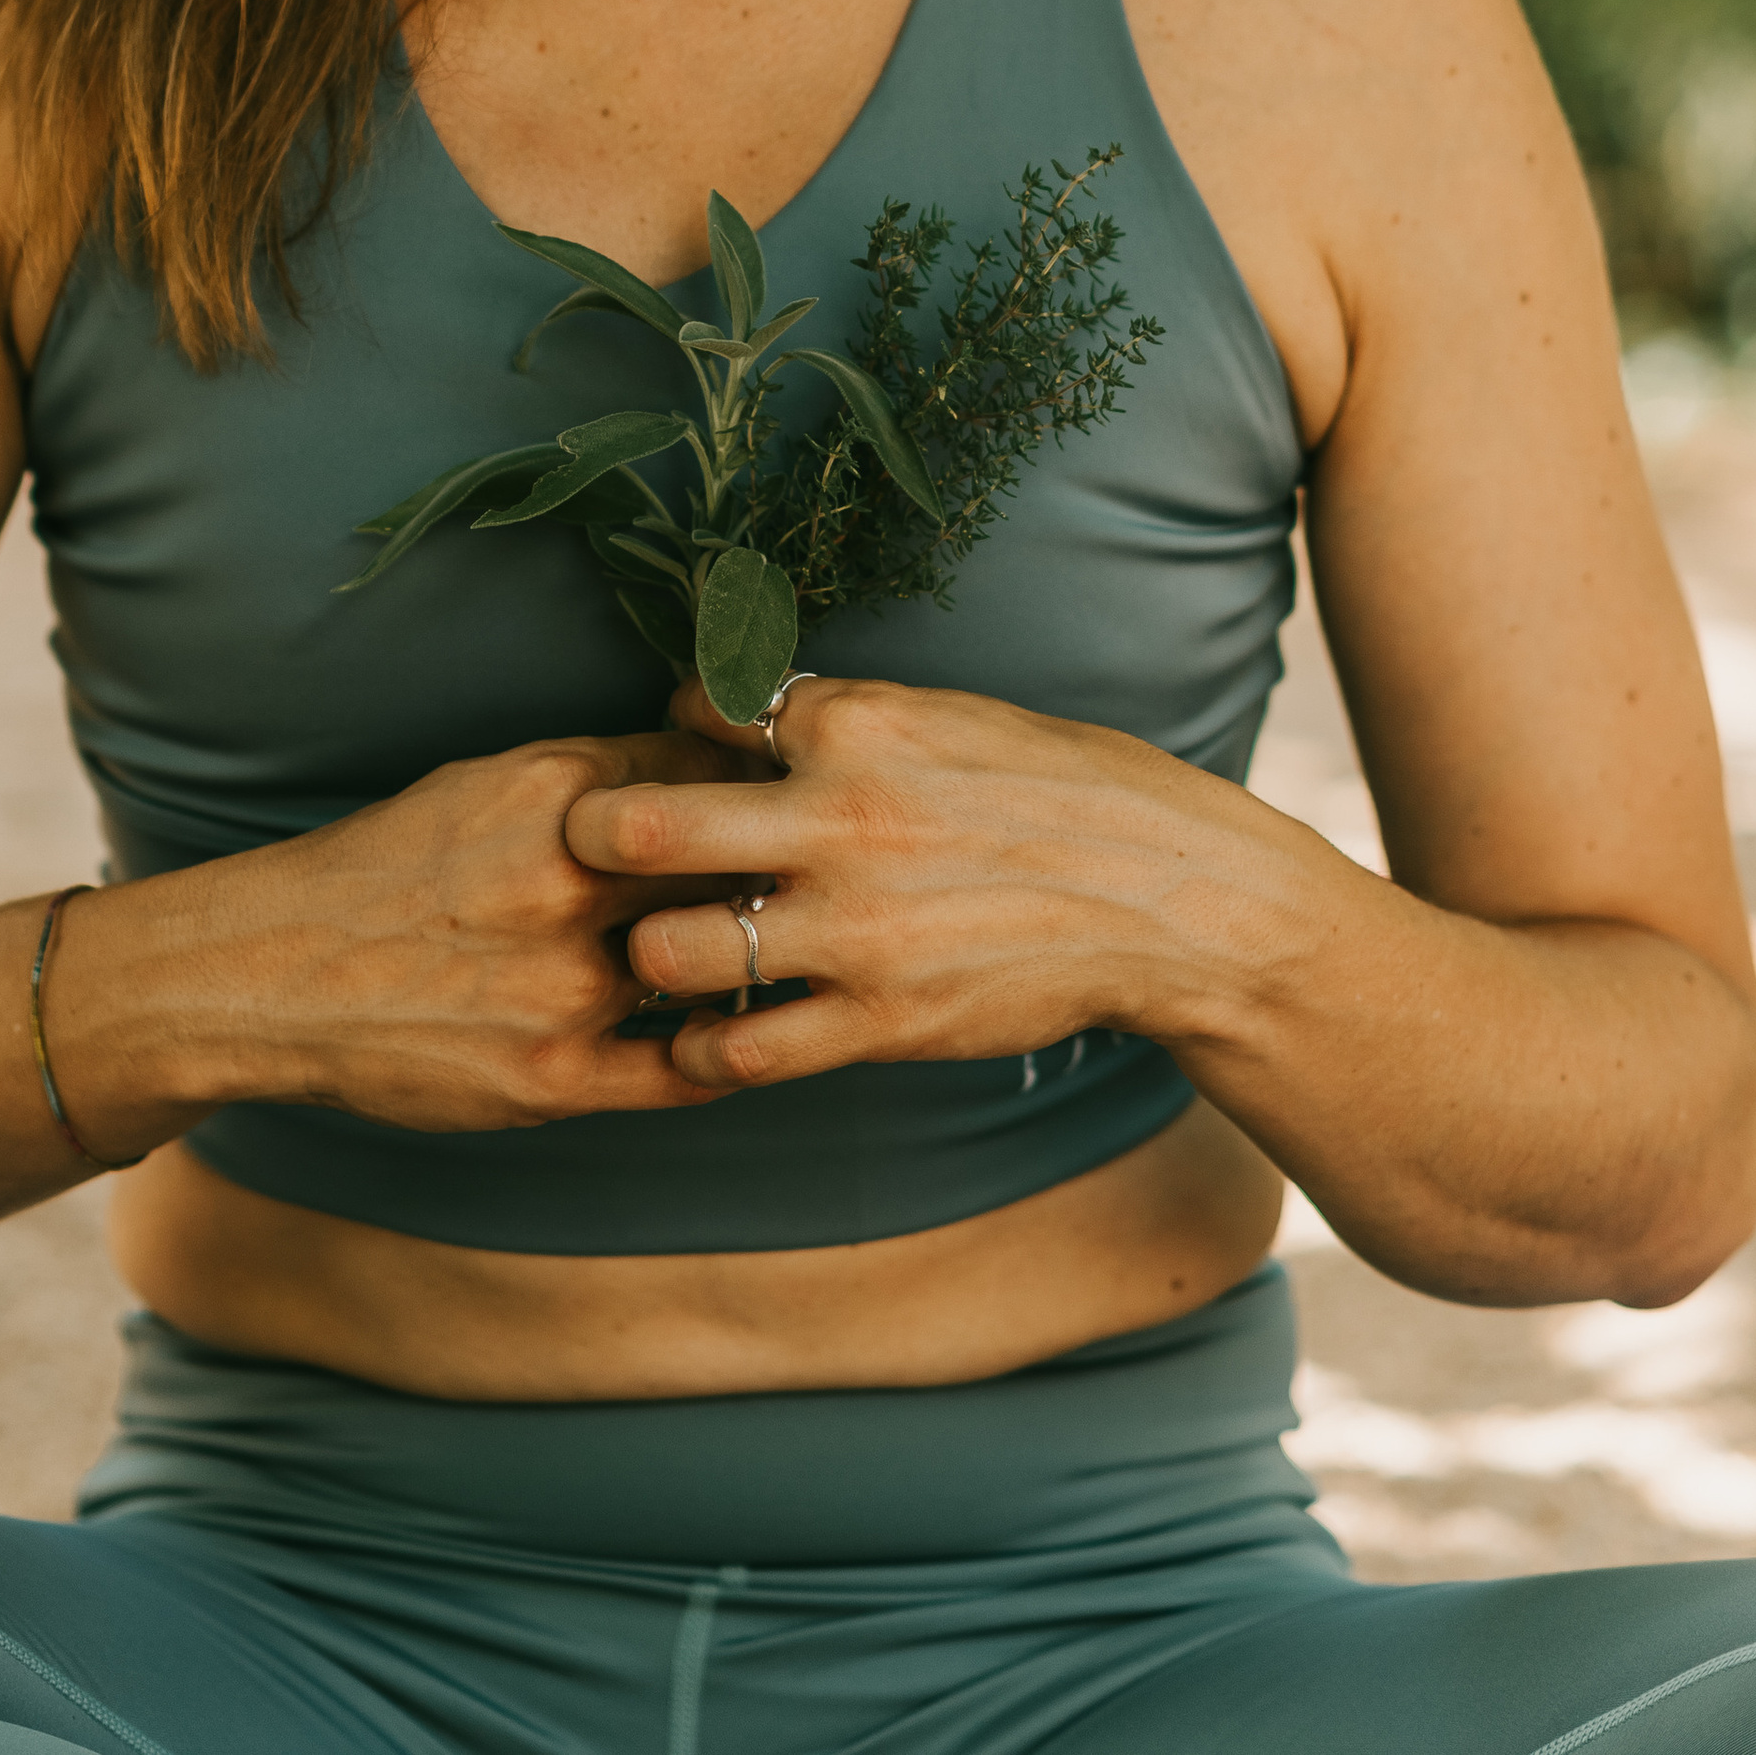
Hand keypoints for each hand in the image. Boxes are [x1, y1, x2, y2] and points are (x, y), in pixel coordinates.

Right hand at [52, 727, 749, 1147]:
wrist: (279, 970)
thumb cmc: (388, 866)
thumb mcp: (487, 783)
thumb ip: (596, 778)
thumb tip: (708, 763)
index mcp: (557, 792)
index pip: (712, 776)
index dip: (757, 793)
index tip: (782, 805)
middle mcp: (571, 883)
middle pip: (733, 867)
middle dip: (773, 873)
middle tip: (809, 880)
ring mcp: (565, 987)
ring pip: (716, 968)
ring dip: (749, 964)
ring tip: (774, 958)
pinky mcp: (556, 1077)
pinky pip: (685, 1071)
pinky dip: (723, 1052)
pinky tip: (735, 1034)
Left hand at [563, 674, 1319, 1094]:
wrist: (1165, 898)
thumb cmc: (1054, 789)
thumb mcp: (944, 718)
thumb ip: (837, 716)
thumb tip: (733, 705)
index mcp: (854, 724)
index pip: (697, 708)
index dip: (668, 732)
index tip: (669, 754)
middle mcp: (839, 821)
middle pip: (639, 825)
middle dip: (592, 836)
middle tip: (590, 852)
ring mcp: (856, 930)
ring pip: (671, 950)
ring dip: (646, 953)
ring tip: (655, 952)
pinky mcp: (884, 1022)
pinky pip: (745, 1050)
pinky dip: (707, 1048)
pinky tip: (708, 1033)